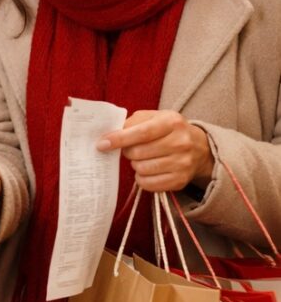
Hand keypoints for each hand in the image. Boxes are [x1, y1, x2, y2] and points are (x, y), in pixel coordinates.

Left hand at [97, 109, 213, 191]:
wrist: (198, 147)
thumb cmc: (167, 130)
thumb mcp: (153, 117)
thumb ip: (131, 123)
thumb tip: (108, 136)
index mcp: (172, 122)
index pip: (141, 133)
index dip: (119, 139)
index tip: (102, 144)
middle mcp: (181, 142)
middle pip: (138, 153)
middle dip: (127, 152)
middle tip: (131, 149)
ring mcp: (182, 163)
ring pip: (142, 169)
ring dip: (135, 165)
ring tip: (142, 158)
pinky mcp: (180, 181)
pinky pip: (148, 184)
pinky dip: (141, 178)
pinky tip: (147, 170)